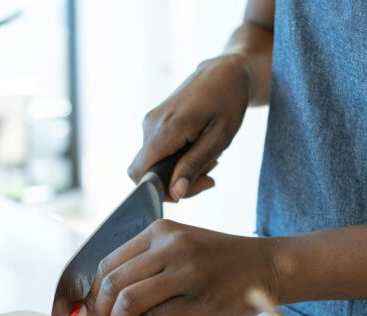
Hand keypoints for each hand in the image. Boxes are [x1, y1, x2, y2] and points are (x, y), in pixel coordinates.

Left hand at [78, 219, 279, 315]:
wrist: (268, 266)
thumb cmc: (221, 262)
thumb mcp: (181, 247)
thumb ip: (146, 264)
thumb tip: (104, 298)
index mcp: (160, 231)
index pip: (107, 263)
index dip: (92, 293)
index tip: (91, 313)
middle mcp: (170, 246)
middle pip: (112, 283)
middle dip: (100, 312)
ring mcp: (185, 272)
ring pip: (128, 301)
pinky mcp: (199, 300)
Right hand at [128, 54, 251, 200]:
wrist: (224, 72)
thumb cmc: (227, 102)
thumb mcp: (219, 139)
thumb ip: (194, 166)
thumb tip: (175, 193)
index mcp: (166, 129)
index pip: (139, 174)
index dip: (158, 190)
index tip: (187, 188)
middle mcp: (151, 125)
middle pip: (148, 172)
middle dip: (177, 182)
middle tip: (209, 176)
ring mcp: (150, 122)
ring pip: (154, 164)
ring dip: (181, 169)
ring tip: (209, 157)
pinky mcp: (154, 122)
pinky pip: (158, 152)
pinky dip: (178, 158)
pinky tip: (199, 149)